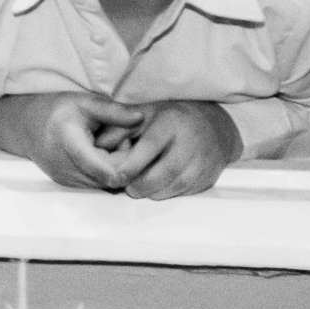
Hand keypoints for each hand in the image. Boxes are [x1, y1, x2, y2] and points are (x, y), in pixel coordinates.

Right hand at [0, 92, 144, 190]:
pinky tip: (102, 155)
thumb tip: (141, 118)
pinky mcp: (68, 185)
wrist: (26, 126)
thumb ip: (114, 111)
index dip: (124, 166)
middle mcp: (66, 167)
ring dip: (115, 169)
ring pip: (104, 185)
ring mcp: (66, 179)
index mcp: (69, 142)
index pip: (102, 168)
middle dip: (124, 163)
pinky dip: (105, 173)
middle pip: (109, 178)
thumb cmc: (57, 110)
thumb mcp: (85, 102)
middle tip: (124, 140)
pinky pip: (95, 185)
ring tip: (112, 147)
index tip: (132, 150)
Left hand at [104, 101, 242, 198]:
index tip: (119, 176)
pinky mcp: (207, 176)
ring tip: (140, 189)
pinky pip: (185, 191)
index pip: (150, 145)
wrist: (212, 126)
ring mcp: (202, 160)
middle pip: (165, 171)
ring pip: (175, 185)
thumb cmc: (170, 120)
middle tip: (128, 188)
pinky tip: (158, 188)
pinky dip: (168, 194)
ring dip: (154, 192)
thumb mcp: (144, 114)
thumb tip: (97, 146)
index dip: (133, 164)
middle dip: (142, 185)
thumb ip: (119, 129)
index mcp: (170, 122)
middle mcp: (189, 141)